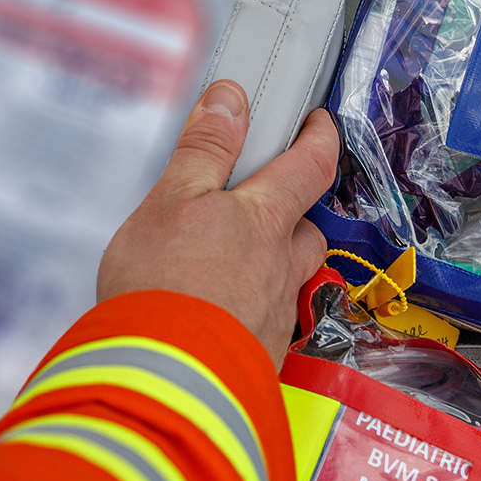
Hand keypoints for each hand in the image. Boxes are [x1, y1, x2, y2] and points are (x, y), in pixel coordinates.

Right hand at [97, 86, 340, 365]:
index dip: (319, 136)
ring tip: (229, 267)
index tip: (316, 121)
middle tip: (261, 204)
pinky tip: (214, 318)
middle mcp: (282, 267)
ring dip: (271, 267)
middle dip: (292, 212)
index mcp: (265, 220)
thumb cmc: (162, 287)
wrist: (161, 382)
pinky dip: (245, 313)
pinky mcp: (258, 356)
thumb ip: (204, 150)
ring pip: (287, 279)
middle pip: (306, 229)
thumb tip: (231, 98)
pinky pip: (264, 324)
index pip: (312, 164)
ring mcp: (274, 316)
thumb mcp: (170, 201)